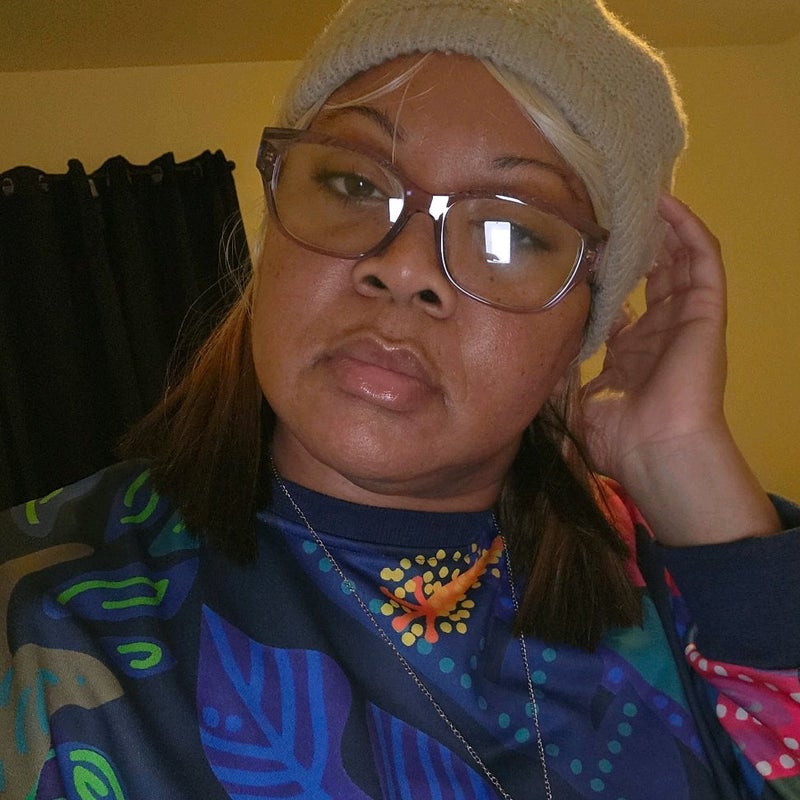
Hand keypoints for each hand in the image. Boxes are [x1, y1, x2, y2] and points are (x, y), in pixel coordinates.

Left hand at [581, 195, 778, 544]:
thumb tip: (534, 355)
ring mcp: (684, 320)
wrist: (655, 449)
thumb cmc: (618, 435)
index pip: (621, 307)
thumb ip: (559, 375)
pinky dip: (687, 230)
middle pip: (652, 278)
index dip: (604, 280)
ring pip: (678, 261)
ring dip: (660, 230)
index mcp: (630, 355)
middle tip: (608, 216)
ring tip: (637, 197)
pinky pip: (704, 260)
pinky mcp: (705, 312)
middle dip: (632, 248)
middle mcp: (658, 333)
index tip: (577, 256)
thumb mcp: (576, 400)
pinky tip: (666, 204)